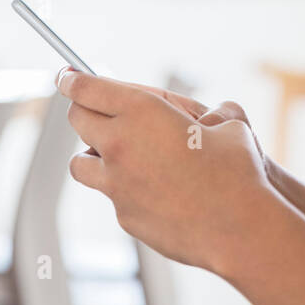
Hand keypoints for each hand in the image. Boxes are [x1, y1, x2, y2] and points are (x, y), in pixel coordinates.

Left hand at [58, 68, 275, 274]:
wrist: (239, 229)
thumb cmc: (238, 172)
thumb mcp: (230, 125)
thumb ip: (212, 115)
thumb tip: (216, 117)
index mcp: (141, 111)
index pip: (86, 87)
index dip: (72, 78)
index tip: (66, 75)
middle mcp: (120, 145)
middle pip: (78, 119)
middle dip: (82, 110)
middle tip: (95, 109)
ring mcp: (117, 184)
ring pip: (81, 163)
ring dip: (93, 154)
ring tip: (117, 154)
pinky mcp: (124, 215)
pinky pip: (112, 195)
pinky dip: (124, 189)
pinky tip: (154, 191)